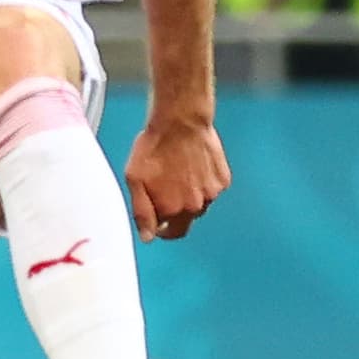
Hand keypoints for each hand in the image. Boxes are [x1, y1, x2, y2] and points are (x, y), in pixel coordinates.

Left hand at [126, 118, 230, 242]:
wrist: (180, 121)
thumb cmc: (155, 147)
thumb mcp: (135, 180)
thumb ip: (141, 212)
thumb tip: (148, 237)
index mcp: (173, 210)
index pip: (170, 232)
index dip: (161, 226)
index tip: (158, 218)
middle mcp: (195, 207)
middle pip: (185, 219)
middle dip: (176, 210)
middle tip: (167, 187)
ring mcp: (212, 193)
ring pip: (200, 204)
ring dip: (190, 196)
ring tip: (179, 173)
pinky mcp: (223, 180)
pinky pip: (212, 189)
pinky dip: (204, 182)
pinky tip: (193, 166)